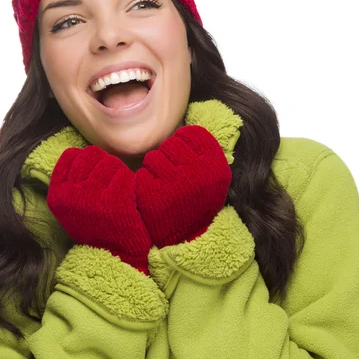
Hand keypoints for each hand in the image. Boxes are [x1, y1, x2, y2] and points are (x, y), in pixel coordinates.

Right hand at [46, 145, 151, 273]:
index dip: (85, 159)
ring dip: (117, 172)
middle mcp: (70, 195)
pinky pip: (124, 174)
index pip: (70, 156)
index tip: (93, 173)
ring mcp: (92, 197)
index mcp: (57, 195)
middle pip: (90, 155)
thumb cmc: (97, 227)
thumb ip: (71, 182)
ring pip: (109, 162)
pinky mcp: (115, 200)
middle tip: (109, 182)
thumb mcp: (72, 207)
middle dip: (103, 164)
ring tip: (118, 190)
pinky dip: (129, 182)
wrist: (117, 256)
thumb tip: (79, 153)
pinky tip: (128, 196)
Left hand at [135, 125, 231, 247]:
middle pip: (171, 144)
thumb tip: (186, 120)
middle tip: (172, 175)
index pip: (192, 133)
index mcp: (216, 165)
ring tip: (164, 186)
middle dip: (167, 157)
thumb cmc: (196, 200)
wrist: (185, 239)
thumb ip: (203, 151)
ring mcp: (176, 183)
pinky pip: (142, 173)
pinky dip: (144, 181)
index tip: (183, 159)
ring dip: (154, 169)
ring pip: (154, 156)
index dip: (183, 143)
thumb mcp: (211, 175)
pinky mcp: (154, 194)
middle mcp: (199, 173)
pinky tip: (154, 195)